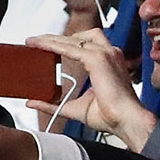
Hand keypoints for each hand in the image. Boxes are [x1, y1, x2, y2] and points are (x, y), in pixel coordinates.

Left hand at [23, 30, 157, 146]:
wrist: (127, 121)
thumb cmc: (111, 117)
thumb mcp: (75, 108)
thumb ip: (54, 103)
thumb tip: (32, 102)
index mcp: (108, 63)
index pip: (83, 46)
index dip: (64, 44)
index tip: (46, 47)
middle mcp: (109, 54)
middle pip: (78, 38)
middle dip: (56, 38)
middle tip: (35, 42)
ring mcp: (105, 54)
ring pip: (74, 39)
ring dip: (53, 38)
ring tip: (36, 42)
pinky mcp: (98, 59)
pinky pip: (70, 47)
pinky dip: (53, 45)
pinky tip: (40, 46)